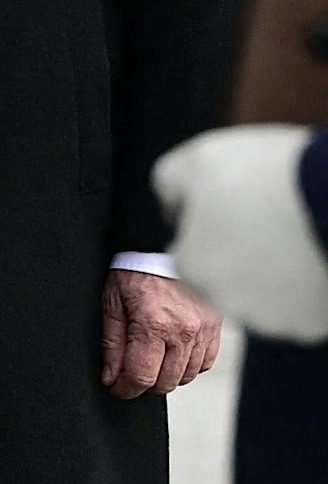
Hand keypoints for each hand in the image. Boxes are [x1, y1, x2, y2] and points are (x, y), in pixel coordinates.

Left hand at [99, 267, 221, 398]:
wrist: (162, 246)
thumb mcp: (111, 302)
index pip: (141, 377)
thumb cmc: (133, 270)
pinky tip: (172, 350)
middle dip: (143, 382)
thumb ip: (112, 343)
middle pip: (165, 383)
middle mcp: (184, 331)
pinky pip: (204, 363)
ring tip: (150, 355)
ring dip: (165, 374)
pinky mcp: (216, 327)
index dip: (124, 388)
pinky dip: (187, 364)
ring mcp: (204, 330)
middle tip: (129, 369)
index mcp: (154, 324)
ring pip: (185, 376)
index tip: (114, 386)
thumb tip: (111, 378)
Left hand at [155, 125, 327, 343]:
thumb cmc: (265, 176)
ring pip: (268, 295)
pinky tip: (310, 250)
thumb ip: (170, 186)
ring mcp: (279, 321)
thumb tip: (173, 208)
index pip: (189, 256)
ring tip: (291, 231)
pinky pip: (304, 302)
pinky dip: (306, 282)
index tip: (232, 207)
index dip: (208, 229)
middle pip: (228, 279)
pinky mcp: (316, 323)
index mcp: (194, 270)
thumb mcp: (198, 160)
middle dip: (239, 254)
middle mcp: (232, 306)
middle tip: (263, 218)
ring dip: (273, 271)